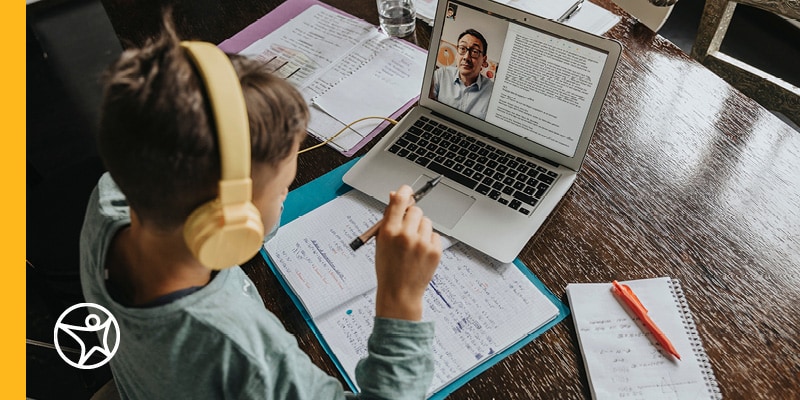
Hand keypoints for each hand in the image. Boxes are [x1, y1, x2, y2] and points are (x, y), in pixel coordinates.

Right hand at [374, 185, 442, 320]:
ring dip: (421, 229)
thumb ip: (388, 218)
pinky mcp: (435, 251)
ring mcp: (422, 244)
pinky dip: (429, 241)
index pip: (400, 200)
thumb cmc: (388, 268)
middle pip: (416, 210)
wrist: (399, 293)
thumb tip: (394, 195)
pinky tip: (420, 253)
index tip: (407, 190)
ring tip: (413, 245)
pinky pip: (435, 235)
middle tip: (408, 229)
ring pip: (427, 222)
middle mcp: (406, 235)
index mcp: (389, 231)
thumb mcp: (381, 242)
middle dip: (412, 216)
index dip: (404, 191)